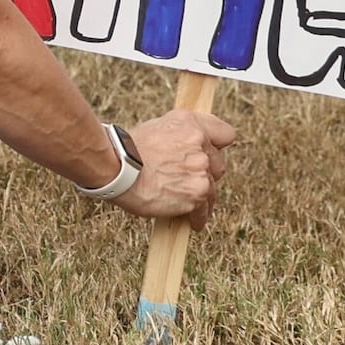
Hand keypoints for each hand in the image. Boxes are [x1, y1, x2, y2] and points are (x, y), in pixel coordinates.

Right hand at [108, 106, 236, 220]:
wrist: (118, 170)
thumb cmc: (129, 151)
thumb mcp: (157, 127)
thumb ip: (180, 133)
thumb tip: (188, 145)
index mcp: (191, 124)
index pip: (226, 134)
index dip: (217, 146)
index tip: (210, 155)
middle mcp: (200, 144)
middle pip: (219, 165)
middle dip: (207, 174)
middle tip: (190, 181)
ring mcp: (201, 169)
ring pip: (213, 189)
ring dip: (201, 197)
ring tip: (188, 203)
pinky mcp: (197, 193)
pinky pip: (204, 210)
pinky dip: (197, 217)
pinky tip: (190, 220)